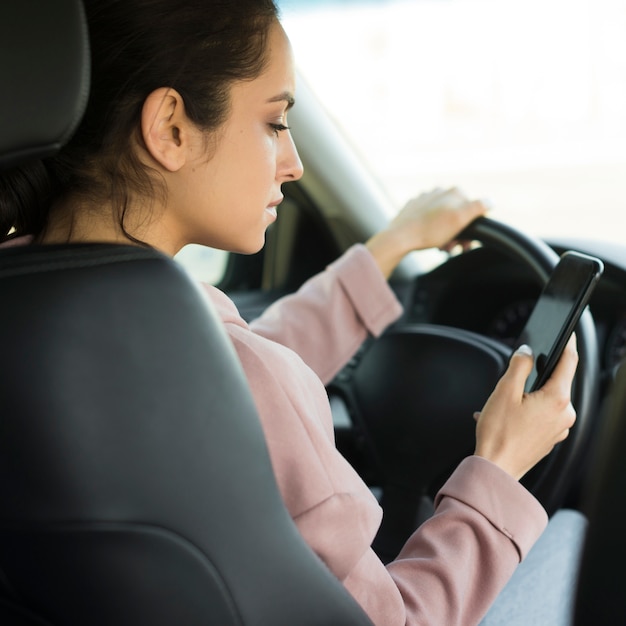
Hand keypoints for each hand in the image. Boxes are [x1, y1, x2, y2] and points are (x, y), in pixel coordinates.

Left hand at [365, 187, 488, 277]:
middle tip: (454, 248)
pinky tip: (430, 241)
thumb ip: (478, 207)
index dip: (472, 228)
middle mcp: (439, 191)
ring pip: (443, 219)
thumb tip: (491, 201)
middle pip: (457, 215)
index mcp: (453, 192)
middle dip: (458, 233)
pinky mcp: (413, 208)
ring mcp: (424, 199)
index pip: (472, 210)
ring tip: (441, 248)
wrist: (400, 238)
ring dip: (446, 235)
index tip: (465, 244)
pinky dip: (432, 231)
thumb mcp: (460, 219)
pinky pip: (428, 220)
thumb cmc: (430, 231)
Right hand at [474, 338, 577, 480]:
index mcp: (557, 399)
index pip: (569, 362)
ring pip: (548, 399)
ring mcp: (559, 428)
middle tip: (515, 377)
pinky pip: (543, 415)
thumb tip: (526, 351)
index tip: (568, 333)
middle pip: (556, 382)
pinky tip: (507, 416)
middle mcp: (564, 414)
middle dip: (537, 375)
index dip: (567, 344)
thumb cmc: (499, 434)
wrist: (496, 468)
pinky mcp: (551, 439)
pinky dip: (528, 410)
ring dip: (529, 395)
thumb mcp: (504, 391)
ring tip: (504, 403)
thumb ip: (519, 365)